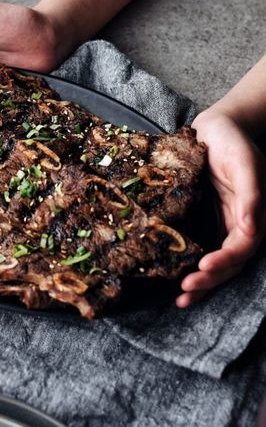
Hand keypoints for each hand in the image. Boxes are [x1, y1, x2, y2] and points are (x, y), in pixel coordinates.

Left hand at [176, 110, 265, 307]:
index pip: (242, 247)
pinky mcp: (204, 219)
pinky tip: (173, 276)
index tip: (203, 268)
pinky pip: (200, 246)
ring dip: (201, 283)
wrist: (215, 127)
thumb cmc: (232, 141)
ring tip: (181, 299)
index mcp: (253, 214)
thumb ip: (251, 194)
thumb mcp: (244, 162)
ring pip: (215, 260)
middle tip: (185, 292)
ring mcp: (222, 223)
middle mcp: (239, 224)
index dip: (225, 260)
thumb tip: (251, 229)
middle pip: (229, 262)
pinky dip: (189, 264)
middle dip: (209, 280)